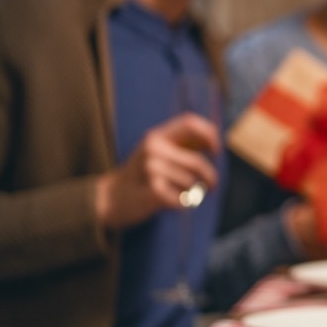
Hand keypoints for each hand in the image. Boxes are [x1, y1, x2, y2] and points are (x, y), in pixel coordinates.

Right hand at [95, 113, 219, 228]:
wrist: (110, 198)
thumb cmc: (142, 175)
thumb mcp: (159, 153)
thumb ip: (184, 145)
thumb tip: (215, 141)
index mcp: (156, 135)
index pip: (189, 122)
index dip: (209, 134)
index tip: (215, 151)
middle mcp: (152, 148)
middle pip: (197, 162)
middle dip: (209, 176)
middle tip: (213, 186)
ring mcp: (150, 168)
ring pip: (190, 182)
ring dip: (190, 192)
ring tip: (174, 193)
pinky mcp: (152, 190)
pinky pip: (182, 199)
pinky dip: (181, 204)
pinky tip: (167, 202)